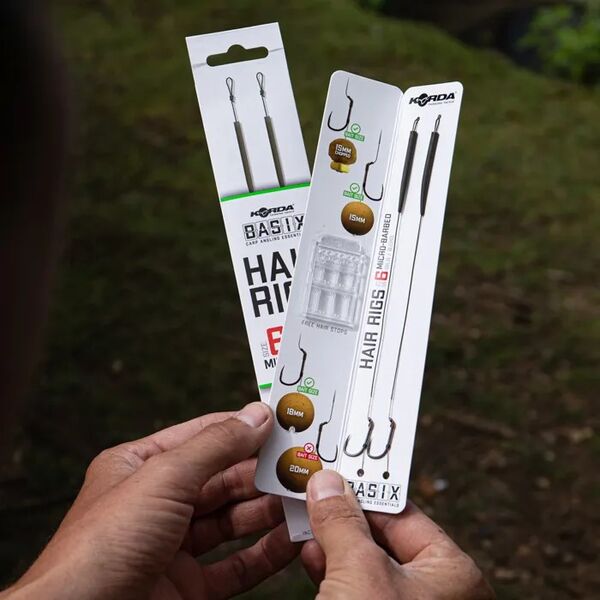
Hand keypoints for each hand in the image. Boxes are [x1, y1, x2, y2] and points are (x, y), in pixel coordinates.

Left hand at [2, 403, 297, 599]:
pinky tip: (291, 540)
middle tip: (302, 466)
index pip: (203, 437)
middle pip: (223, 480)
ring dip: (269, 511)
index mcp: (141, 468)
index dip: (242, 427)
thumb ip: (215, 446)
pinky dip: (266, 553)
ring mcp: (172, 548)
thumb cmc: (100, 547)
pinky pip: (236, 564)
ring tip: (304, 500)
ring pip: (233, 522)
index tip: (282, 423)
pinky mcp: (186, 588)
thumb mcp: (163, 479)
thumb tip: (256, 415)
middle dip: (262, 473)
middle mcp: (158, 505)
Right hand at [301, 470, 493, 599]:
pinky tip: (309, 553)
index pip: (403, 513)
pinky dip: (332, 570)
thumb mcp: (359, 575)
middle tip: (313, 488)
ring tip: (304, 515)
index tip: (333, 471)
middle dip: (343, 515)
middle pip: (384, 536)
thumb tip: (327, 481)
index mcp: (450, 572)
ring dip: (333, 541)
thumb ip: (343, 523)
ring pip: (366, 563)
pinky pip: (356, 589)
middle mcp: (436, 592)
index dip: (364, 490)